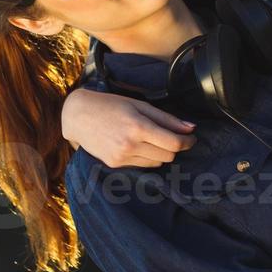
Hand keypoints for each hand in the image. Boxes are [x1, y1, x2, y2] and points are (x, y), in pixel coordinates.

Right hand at [62, 87, 197, 167]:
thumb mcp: (140, 105)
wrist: (79, 116)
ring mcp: (121, 158)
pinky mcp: (115, 165)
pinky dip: (147, 157)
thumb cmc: (111, 105)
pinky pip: (142, 166)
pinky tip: (138, 145)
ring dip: (161, 153)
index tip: (192, 138)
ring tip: (151, 139)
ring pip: (157, 163)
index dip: (188, 142)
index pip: (174, 143)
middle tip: (172, 135)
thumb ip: (167, 119)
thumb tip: (191, 128)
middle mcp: (130, 145)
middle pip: (168, 155)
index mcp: (138, 127)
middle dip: (175, 147)